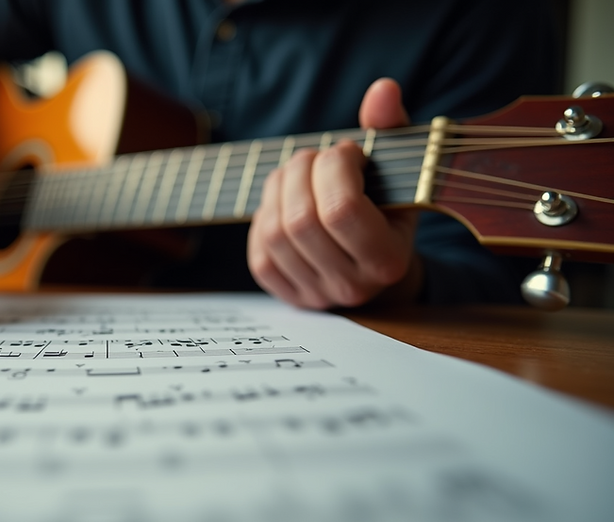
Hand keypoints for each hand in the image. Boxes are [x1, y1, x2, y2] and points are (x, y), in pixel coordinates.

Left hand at [247, 78, 421, 308]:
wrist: (374, 262)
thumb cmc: (387, 205)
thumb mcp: (399, 169)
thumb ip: (390, 128)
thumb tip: (383, 89)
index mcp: (388, 259)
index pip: (342, 210)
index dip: (335, 168)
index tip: (347, 153)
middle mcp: (351, 286)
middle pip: (302, 220)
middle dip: (301, 173)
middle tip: (315, 158)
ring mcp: (316, 294)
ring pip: (275, 233)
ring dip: (279, 190)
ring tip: (298, 174)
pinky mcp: (286, 294)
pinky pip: (259, 251)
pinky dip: (266, 216)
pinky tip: (286, 203)